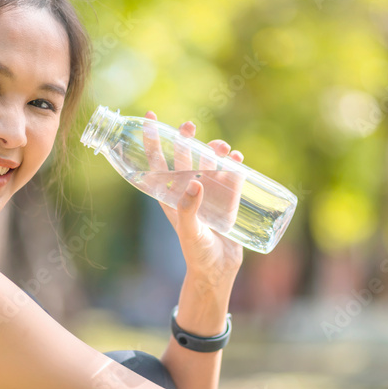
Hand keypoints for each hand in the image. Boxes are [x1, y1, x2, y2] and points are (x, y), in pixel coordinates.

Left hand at [142, 111, 244, 283]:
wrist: (218, 270)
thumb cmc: (197, 253)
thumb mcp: (190, 232)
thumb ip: (189, 209)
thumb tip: (195, 182)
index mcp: (171, 196)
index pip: (158, 163)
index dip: (153, 141)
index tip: (150, 118)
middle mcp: (188, 190)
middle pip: (185, 157)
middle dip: (186, 140)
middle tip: (189, 126)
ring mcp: (209, 193)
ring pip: (209, 163)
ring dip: (214, 152)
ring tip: (223, 148)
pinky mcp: (228, 199)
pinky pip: (231, 176)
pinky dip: (234, 165)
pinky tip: (238, 160)